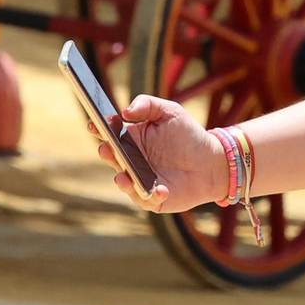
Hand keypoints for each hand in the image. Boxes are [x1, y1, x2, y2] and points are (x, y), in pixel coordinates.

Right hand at [85, 95, 226, 212]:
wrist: (211, 162)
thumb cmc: (188, 135)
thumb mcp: (170, 112)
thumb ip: (148, 105)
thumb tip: (125, 111)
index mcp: (132, 139)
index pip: (110, 134)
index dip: (99, 129)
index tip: (93, 125)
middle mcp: (132, 161)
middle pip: (113, 158)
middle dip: (107, 154)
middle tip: (106, 148)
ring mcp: (140, 181)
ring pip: (125, 182)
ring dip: (122, 181)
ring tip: (123, 176)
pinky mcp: (153, 199)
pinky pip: (146, 200)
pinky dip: (151, 196)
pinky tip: (161, 189)